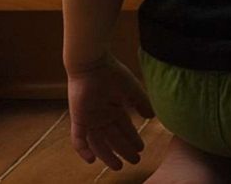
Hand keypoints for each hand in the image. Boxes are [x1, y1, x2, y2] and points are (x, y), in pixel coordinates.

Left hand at [67, 53, 154, 169]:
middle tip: (135, 161)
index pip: (125, 128)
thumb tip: (152, 117)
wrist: (92, 63)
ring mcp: (90, 118)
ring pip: (98, 142)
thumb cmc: (112, 73)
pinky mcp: (78, 118)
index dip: (133, 139)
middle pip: (113, 138)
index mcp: (114, 108)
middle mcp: (102, 116)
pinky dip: (83, 150)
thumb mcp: (132, 89)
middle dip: (124, 150)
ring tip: (119, 166)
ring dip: (107, 155)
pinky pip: (78, 138)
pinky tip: (92, 160)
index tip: (141, 148)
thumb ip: (141, 103)